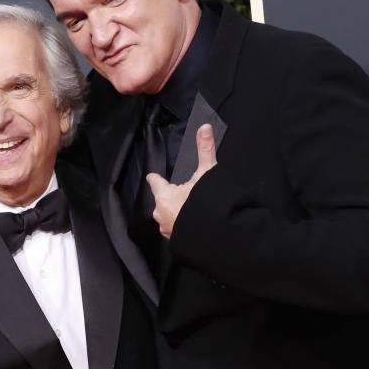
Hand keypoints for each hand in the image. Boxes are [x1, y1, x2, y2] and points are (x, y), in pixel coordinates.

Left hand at [146, 124, 216, 238]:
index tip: (154, 176)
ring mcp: (167, 230)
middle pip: (162, 200)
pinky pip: (176, 229)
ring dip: (175, 213)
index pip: (155, 182)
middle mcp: (161, 213)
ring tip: (189, 210)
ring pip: (168, 216)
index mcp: (164, 196)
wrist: (214, 235)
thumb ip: (205, 150)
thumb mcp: (207, 174)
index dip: (156, 177)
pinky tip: (193, 224)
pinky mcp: (176, 242)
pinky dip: (182, 225)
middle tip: (183, 194)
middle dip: (170, 197)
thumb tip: (204, 127)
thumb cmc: (205, 204)